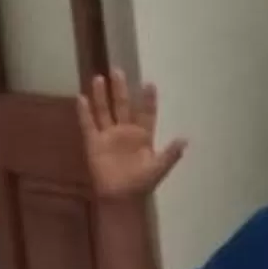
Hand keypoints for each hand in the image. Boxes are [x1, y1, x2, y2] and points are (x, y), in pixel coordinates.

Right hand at [77, 70, 182, 202]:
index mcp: (143, 136)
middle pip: (123, 106)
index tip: (149, 84)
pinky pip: (88, 124)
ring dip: (102, 96)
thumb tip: (185, 139)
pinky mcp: (94, 143)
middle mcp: (125, 131)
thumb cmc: (141, 184)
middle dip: (121, 89)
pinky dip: (84, 112)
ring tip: (100, 78)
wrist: (121, 198)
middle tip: (118, 70)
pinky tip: (82, 98)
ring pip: (104, 111)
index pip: (146, 113)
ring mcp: (108, 136)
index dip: (148, 100)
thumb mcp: (159, 168)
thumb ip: (171, 153)